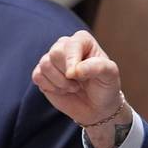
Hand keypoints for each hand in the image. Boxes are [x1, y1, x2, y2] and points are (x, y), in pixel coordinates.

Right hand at [32, 31, 130, 147]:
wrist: (96, 107)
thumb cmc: (105, 87)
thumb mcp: (110, 75)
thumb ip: (98, 67)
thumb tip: (75, 69)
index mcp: (82, 40)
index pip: (70, 44)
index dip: (71, 61)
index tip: (77, 76)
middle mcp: (65, 46)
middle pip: (55, 53)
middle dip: (66, 74)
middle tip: (79, 83)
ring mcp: (52, 59)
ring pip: (45, 65)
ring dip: (60, 82)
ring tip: (73, 87)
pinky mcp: (42, 73)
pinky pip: (37, 76)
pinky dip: (50, 87)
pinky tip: (62, 90)